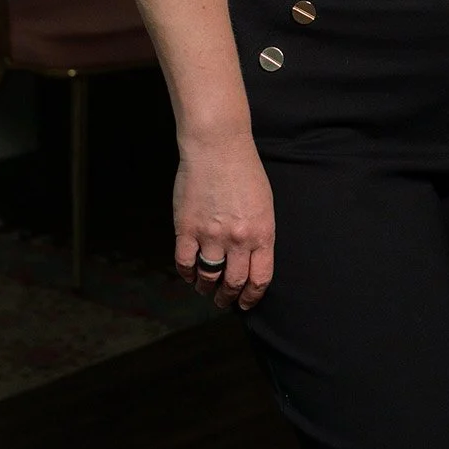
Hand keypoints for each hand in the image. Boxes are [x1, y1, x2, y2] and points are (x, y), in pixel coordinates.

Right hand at [174, 134, 275, 311]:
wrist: (217, 146)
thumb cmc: (244, 171)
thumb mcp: (264, 205)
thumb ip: (259, 234)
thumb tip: (251, 261)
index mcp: (262, 233)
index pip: (260, 279)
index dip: (252, 296)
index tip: (246, 302)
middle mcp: (238, 239)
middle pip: (233, 283)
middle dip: (228, 297)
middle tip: (223, 300)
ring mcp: (211, 235)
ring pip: (208, 277)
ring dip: (206, 288)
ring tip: (205, 288)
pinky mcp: (186, 228)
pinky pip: (185, 263)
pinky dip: (187, 273)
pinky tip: (189, 273)